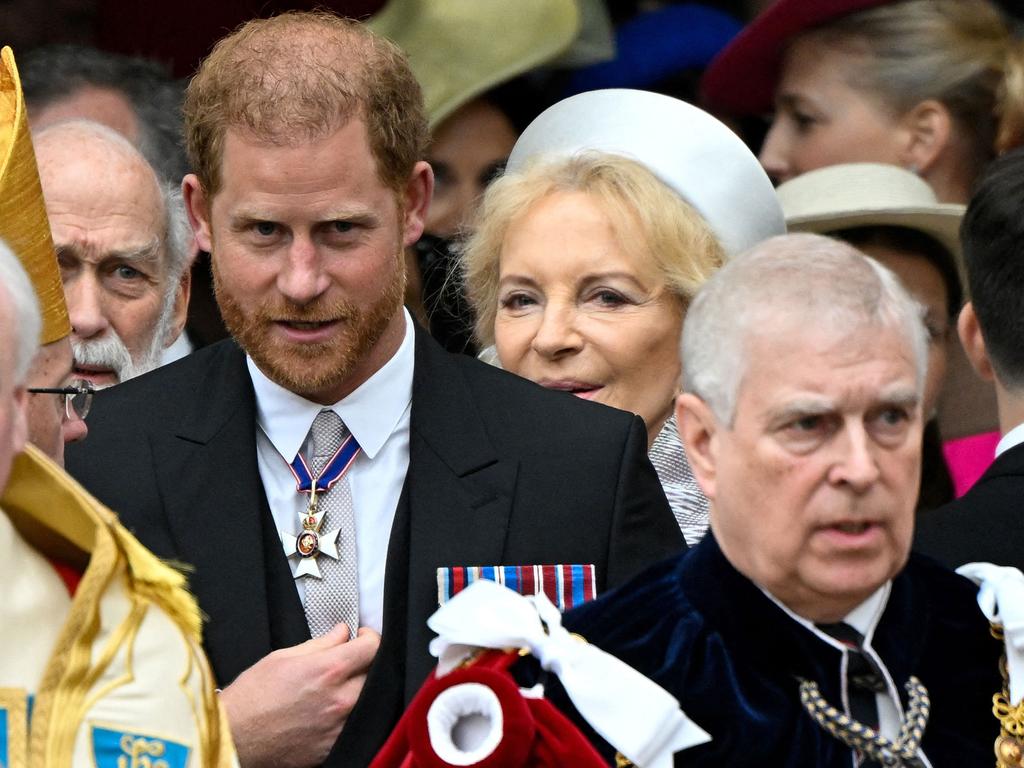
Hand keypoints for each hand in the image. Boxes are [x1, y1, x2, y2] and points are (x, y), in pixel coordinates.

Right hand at [220, 624, 380, 767]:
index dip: (369, 638)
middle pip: (375, 674)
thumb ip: (321, 643)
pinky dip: (348, 714)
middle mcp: (341, 699)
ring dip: (358, 689)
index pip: (372, 647)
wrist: (234, 738)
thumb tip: (342, 632)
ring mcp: (340, 726)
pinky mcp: (334, 746)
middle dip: (365, 663)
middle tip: (349, 661)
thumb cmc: (252, 696)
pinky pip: (354, 724)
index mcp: (329, 670)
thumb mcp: (283, 657)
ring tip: (339, 686)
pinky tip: (330, 709)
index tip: (361, 638)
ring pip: (367, 700)